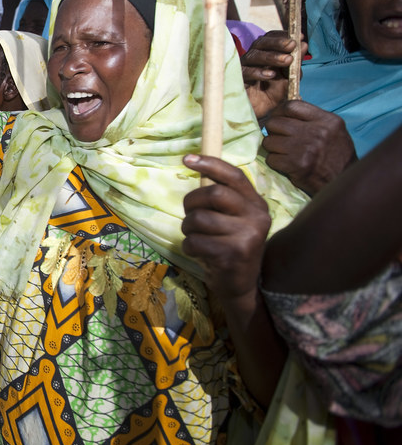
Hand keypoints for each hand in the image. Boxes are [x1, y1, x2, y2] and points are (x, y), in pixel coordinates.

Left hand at [181, 154, 270, 301]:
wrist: (241, 285)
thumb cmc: (230, 245)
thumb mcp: (234, 219)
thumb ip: (222, 196)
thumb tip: (194, 162)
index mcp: (257, 204)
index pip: (234, 175)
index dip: (210, 163)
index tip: (187, 159)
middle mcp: (257, 217)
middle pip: (213, 193)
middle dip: (191, 202)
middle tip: (190, 214)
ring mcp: (247, 237)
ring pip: (198, 219)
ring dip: (188, 228)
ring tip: (196, 237)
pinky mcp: (233, 255)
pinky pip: (194, 241)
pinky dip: (189, 246)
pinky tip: (200, 252)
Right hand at [240, 30, 293, 119]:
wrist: (263, 115)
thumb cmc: (275, 94)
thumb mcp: (290, 78)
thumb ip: (296, 62)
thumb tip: (304, 44)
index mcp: (265, 54)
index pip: (270, 38)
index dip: (282, 36)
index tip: (297, 37)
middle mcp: (253, 58)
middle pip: (260, 43)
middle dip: (277, 43)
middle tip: (292, 45)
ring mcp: (243, 68)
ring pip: (253, 56)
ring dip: (271, 56)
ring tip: (287, 60)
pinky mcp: (237, 81)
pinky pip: (245, 73)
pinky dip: (258, 72)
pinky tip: (271, 75)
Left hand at [262, 100, 355, 195]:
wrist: (344, 182)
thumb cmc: (337, 155)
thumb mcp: (333, 130)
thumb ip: (312, 119)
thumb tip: (284, 111)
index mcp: (327, 120)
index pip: (291, 106)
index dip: (279, 112)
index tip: (278, 119)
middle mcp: (317, 131)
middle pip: (275, 123)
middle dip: (273, 131)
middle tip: (279, 139)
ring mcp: (306, 148)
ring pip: (269, 141)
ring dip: (272, 148)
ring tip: (284, 153)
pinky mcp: (298, 165)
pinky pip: (271, 159)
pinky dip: (275, 162)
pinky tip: (286, 164)